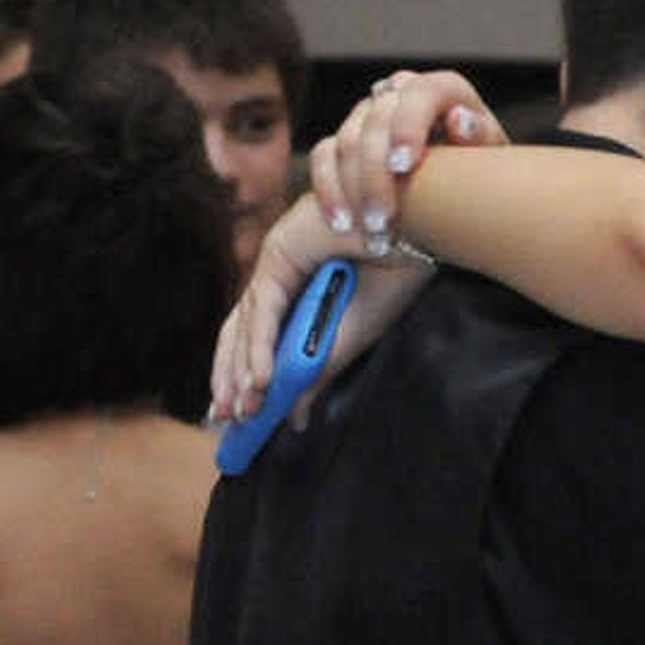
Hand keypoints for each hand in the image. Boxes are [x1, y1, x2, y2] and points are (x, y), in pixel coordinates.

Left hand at [209, 69, 492, 426]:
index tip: (237, 413)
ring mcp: (276, 261)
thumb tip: (295, 415)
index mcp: (300, 286)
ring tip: (240, 411)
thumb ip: (320, 369)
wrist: (420, 224)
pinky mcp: (281, 254)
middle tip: (224, 421)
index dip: (242, 373)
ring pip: (244, 325)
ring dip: (240, 372)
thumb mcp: (357, 333)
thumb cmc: (399, 270)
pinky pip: (264, 311)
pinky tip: (259, 383)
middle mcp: (280, 273)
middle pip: (239, 332)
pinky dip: (260, 350)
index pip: (258, 335)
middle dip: (229, 378)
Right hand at [314, 68, 502, 258]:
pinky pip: (325, 158)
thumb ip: (480, 137)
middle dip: (377, 174)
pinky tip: (343, 224)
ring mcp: (368, 114)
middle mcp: (401, 94)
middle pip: (376, 121)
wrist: (463, 185)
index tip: (403, 165)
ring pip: (347, 141)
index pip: (421, 93)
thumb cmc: (485, 169)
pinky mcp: (344, 139)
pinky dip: (331, 191)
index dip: (407, 125)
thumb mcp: (492, 157)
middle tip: (385, 219)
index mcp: (443, 91)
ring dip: (355, 191)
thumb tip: (460, 120)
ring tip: (375, 233)